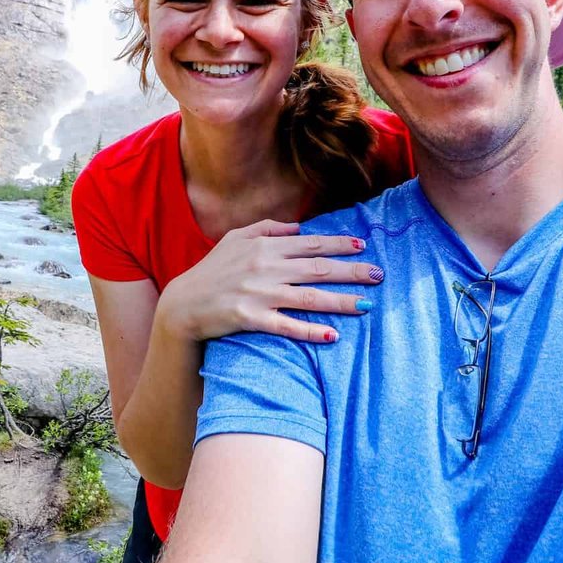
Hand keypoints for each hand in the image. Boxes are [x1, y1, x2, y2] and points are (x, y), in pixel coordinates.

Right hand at [155, 219, 383, 345]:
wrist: (182, 304)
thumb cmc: (211, 270)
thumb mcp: (235, 238)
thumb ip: (267, 229)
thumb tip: (298, 228)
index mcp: (264, 247)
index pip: (309, 244)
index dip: (338, 244)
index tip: (362, 245)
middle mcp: (265, 268)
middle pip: (317, 269)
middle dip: (352, 271)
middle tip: (379, 275)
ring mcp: (259, 294)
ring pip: (308, 297)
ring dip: (340, 301)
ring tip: (367, 305)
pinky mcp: (251, 318)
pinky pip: (286, 326)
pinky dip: (310, 331)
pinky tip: (332, 335)